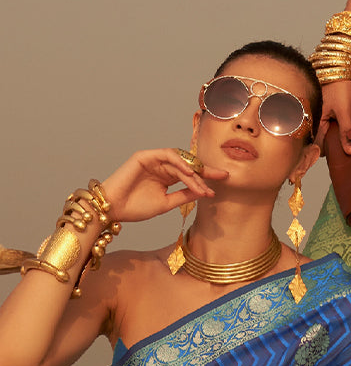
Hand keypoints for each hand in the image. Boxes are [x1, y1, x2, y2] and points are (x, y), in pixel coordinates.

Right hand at [99, 149, 227, 224]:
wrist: (112, 209)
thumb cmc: (135, 208)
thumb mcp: (166, 203)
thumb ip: (184, 195)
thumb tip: (205, 192)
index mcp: (166, 177)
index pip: (190, 175)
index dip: (206, 178)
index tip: (222, 183)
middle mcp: (162, 166)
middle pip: (189, 166)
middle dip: (205, 171)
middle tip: (222, 176)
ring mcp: (153, 160)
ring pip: (180, 162)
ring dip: (192, 172)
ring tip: (202, 182)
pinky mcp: (145, 156)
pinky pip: (167, 155)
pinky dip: (179, 162)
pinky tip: (188, 172)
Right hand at [319, 79, 350, 154]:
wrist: (339, 69)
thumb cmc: (340, 88)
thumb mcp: (345, 112)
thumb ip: (346, 132)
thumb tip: (350, 152)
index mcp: (314, 120)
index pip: (317, 145)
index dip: (326, 152)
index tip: (337, 157)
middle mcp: (312, 118)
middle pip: (319, 139)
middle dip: (330, 145)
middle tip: (344, 148)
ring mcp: (317, 113)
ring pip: (322, 131)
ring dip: (332, 135)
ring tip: (344, 137)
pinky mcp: (322, 108)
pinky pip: (325, 123)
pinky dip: (333, 127)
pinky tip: (341, 125)